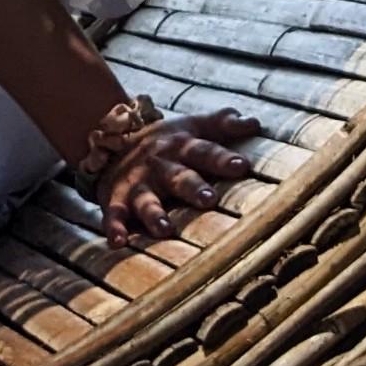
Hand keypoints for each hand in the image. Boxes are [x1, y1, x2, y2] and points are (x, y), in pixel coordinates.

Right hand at [98, 108, 260, 247]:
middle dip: (192, 187)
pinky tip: (117, 242)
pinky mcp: (116, 199)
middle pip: (177, 175)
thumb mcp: (192, 125)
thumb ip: (223, 124)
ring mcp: (137, 182)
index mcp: (181, 145)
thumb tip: (255, 123)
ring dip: (154, 214)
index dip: (222, 158)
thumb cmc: (167, 141)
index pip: (204, 150)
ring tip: (164, 229)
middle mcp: (159, 163)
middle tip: (209, 198)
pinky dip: (113, 228)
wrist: (110, 139)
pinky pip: (113, 215)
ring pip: (146, 199)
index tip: (242, 166)